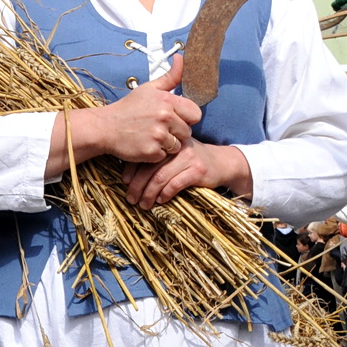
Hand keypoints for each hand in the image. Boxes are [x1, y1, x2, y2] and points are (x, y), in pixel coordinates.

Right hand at [46, 54, 201, 177]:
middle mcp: (164, 117)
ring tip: (151, 136)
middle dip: (176, 132)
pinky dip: (156, 153)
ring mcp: (158, 136)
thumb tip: (182, 57)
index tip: (175, 117)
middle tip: (159, 128)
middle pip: (187, 132)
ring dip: (167, 144)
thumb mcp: (149, 88)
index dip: (186, 117)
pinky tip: (145, 144)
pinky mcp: (151, 152)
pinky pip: (165, 156)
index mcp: (167, 100)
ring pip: (177, 146)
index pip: (195, 114)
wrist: (105, 127)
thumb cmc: (129, 108)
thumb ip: (170, 76)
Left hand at [123, 141, 251, 211]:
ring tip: (143, 204)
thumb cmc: (192, 161)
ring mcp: (188, 158)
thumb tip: (130, 176)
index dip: (131, 169)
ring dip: (149, 194)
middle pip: (150, 167)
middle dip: (137, 185)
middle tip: (130, 198)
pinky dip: (165, 194)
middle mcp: (176, 147)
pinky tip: (160, 201)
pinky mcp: (197, 170)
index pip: (145, 154)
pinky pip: (175, 184)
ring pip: (160, 177)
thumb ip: (157, 159)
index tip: (124, 182)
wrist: (222, 163)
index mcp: (167, 142)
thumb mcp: (174, 154)